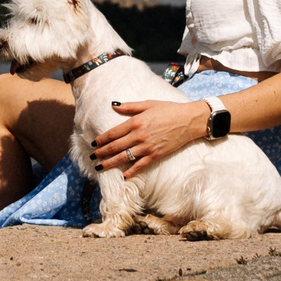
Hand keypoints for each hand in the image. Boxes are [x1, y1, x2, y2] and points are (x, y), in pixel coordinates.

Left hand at [91, 99, 210, 176]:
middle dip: (102, 153)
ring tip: (100, 167)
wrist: (188, 120)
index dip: (101, 139)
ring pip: (124, 157)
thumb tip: (113, 106)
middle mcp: (139, 135)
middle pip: (115, 146)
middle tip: (92, 157)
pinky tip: (124, 176)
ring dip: (110, 163)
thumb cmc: (168, 110)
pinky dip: (131, 171)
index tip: (93, 143)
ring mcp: (147, 146)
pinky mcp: (156, 155)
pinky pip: (141, 165)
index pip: (113, 133)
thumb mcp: (148, 104)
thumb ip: (130, 106)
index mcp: (136, 122)